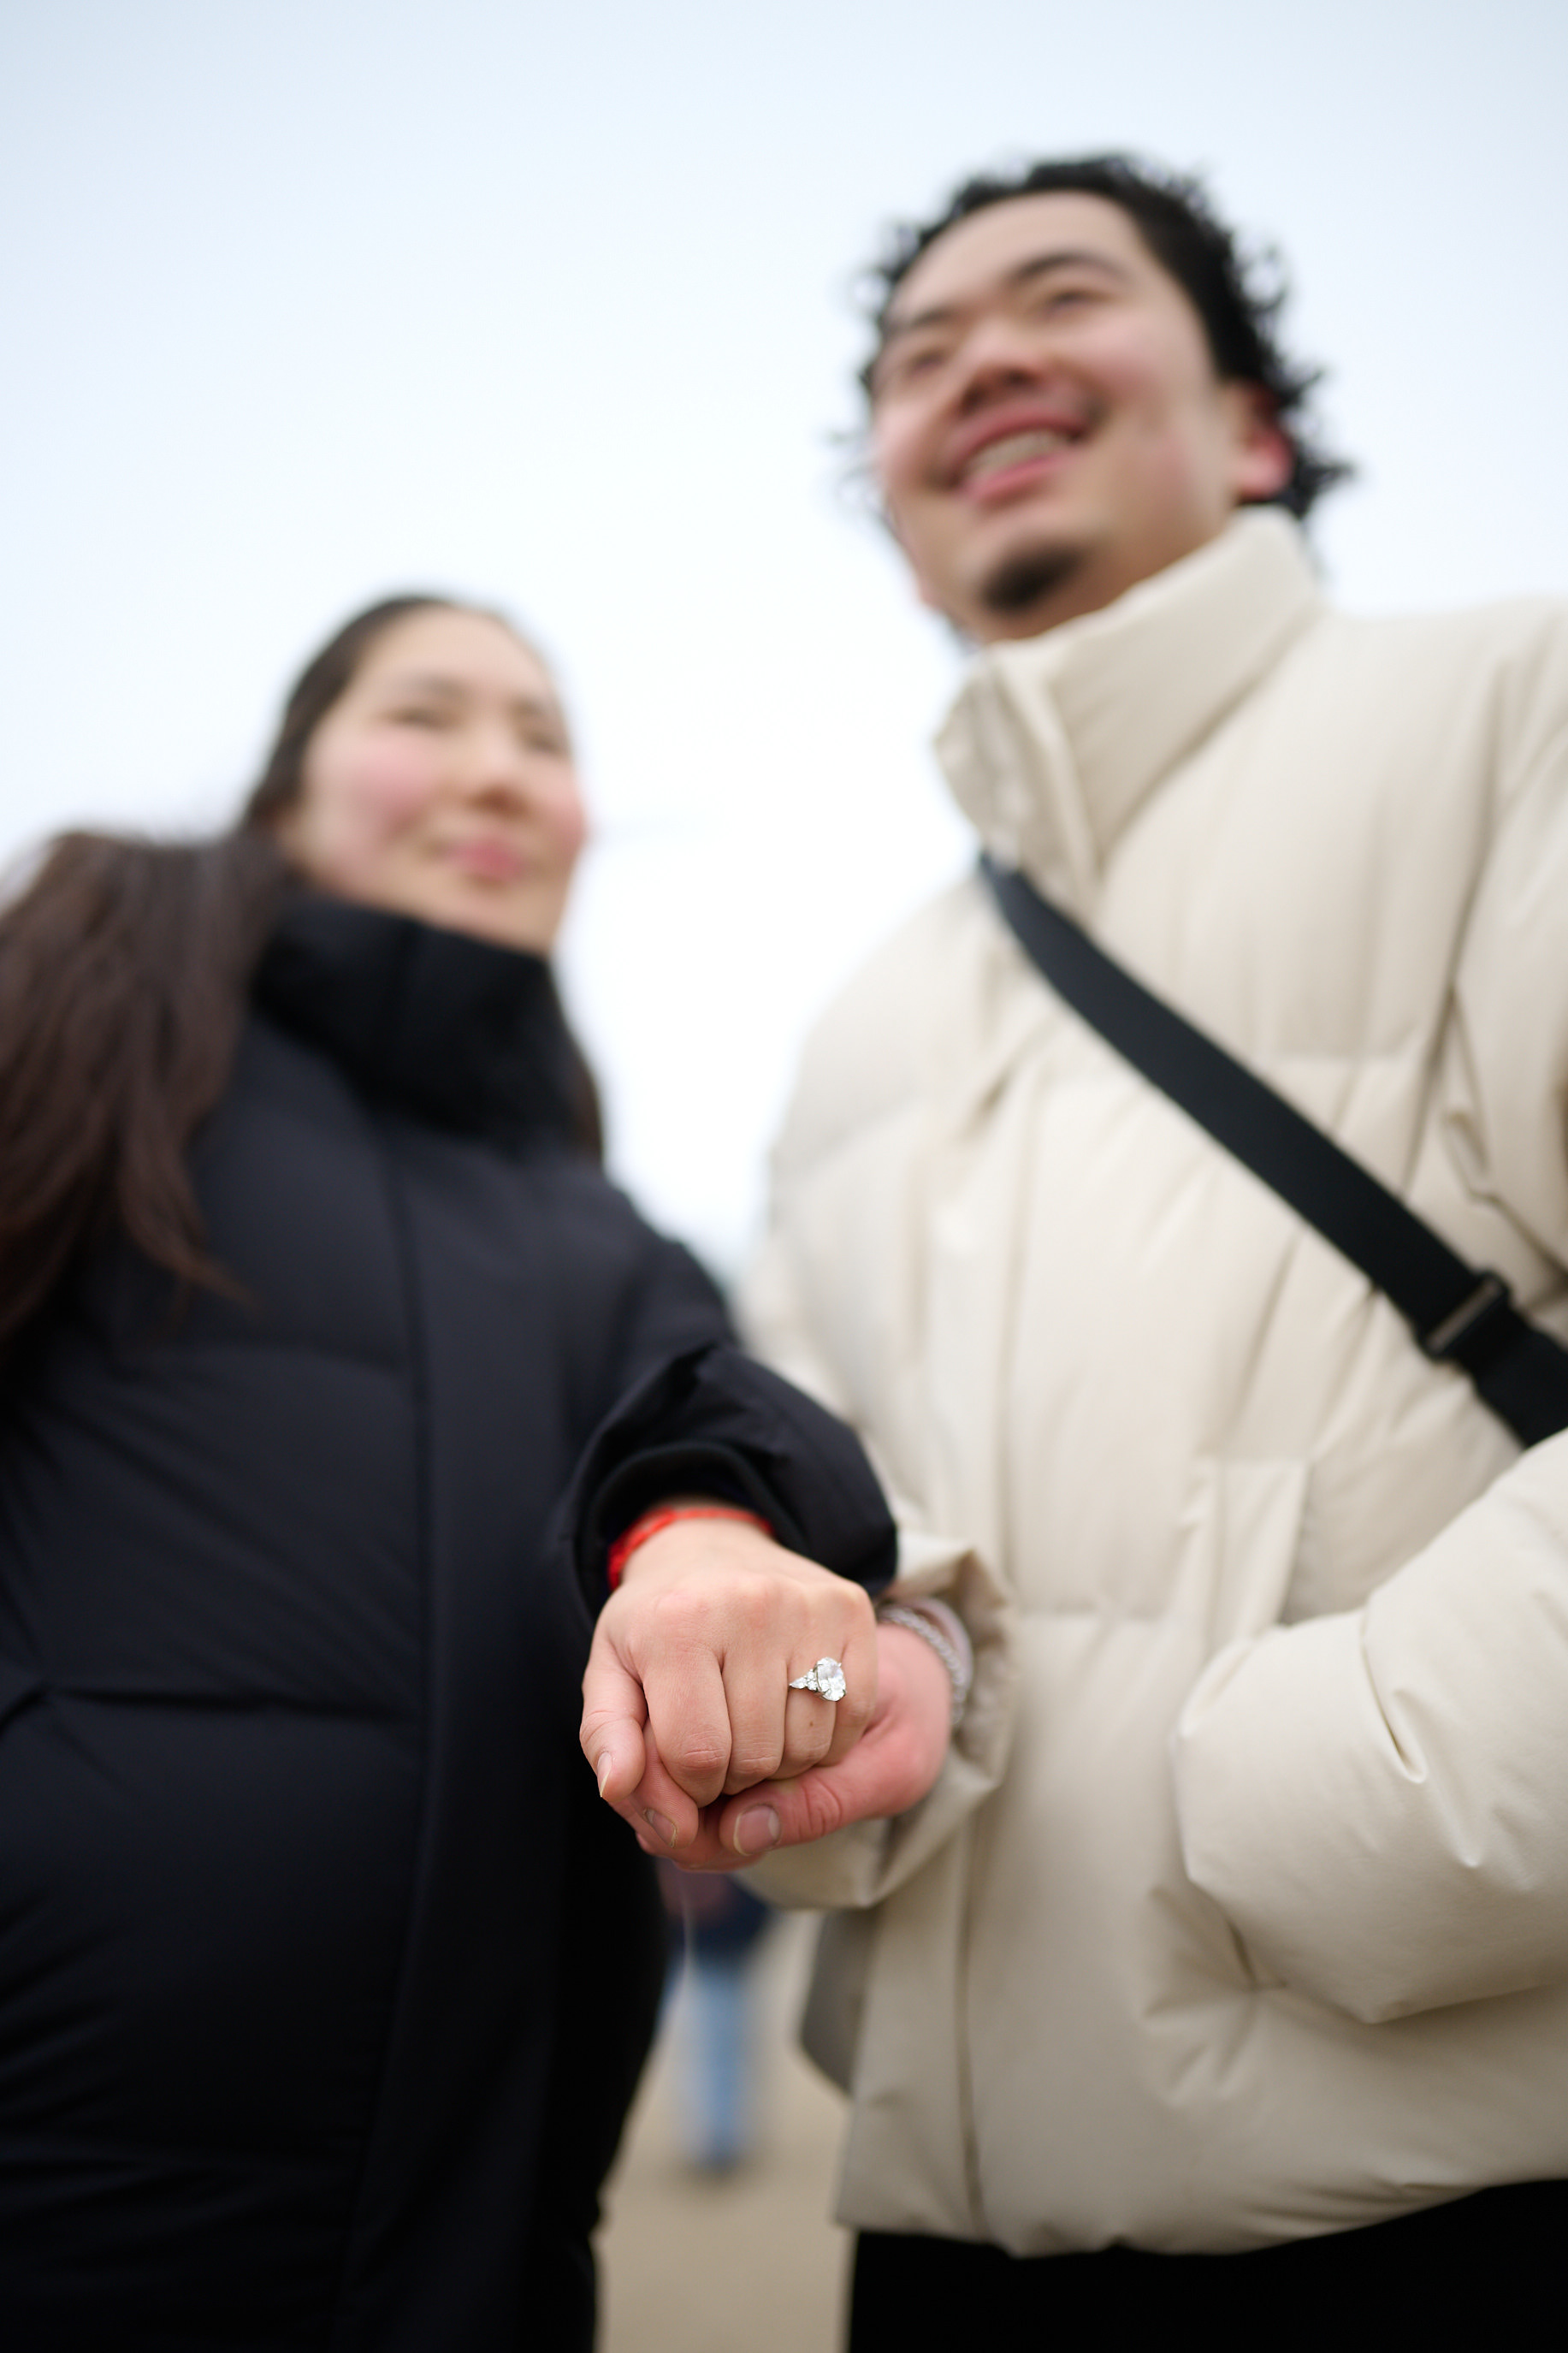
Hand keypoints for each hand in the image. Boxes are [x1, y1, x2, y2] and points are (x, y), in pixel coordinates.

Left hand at [581, 1511, 878, 1850]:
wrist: (711, 1545)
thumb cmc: (657, 1623)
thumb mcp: (612, 1670)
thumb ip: (606, 1736)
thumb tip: (616, 1786)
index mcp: (677, 1622)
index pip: (697, 1756)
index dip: (690, 1787)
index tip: (686, 1767)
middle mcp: (749, 1604)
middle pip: (756, 1758)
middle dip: (734, 1776)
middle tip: (721, 1744)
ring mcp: (807, 1604)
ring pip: (807, 1746)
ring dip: (781, 1762)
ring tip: (754, 1727)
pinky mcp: (850, 1607)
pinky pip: (852, 1715)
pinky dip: (826, 1736)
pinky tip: (794, 1709)